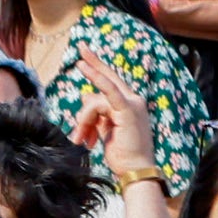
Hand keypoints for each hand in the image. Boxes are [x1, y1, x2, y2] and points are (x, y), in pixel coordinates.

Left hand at [65, 54, 165, 190]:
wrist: (136, 170)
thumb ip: (98, 114)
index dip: (98, 69)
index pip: (111, 83)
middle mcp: (133, 100)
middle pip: (108, 76)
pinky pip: (108, 90)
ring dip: (84, 120)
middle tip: (80, 46)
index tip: (85, 57)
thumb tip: (85, 98)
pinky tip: (85, 68)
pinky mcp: (128, 109)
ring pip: (96, 98)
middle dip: (93, 62)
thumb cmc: (122, 155)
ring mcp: (132, 103)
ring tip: (81, 138)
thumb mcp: (106, 130)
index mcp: (129, 105)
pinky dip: (96, 79)